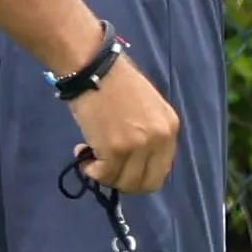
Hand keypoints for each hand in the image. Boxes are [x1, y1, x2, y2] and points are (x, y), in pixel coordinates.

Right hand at [66, 50, 183, 195]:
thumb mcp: (146, 109)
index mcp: (169, 129)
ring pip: (123, 182)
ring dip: (104, 175)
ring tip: (90, 158)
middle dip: (123, 182)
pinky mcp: (115, 149)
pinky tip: (82, 154)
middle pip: (145, 183)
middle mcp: (159, 140)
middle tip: (105, 169)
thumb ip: (148, 134)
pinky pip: (103, 174)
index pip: (161, 171)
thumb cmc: (115, 83)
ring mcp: (138, 146)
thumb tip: (135, 160)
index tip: (122, 168)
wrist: (93, 69)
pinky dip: (90, 170)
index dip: (139, 175)